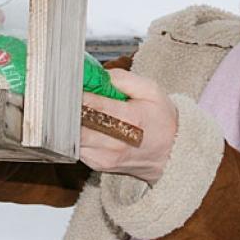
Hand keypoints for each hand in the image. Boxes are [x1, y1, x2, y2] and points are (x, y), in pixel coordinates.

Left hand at [79, 70, 177, 184]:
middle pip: (76, 123)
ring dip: (69, 122)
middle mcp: (116, 142)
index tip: (70, 83)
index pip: (92, 104)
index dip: (77, 92)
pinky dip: (74, 134)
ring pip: (71, 136)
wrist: (171, 154)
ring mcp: (105, 157)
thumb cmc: (161, 120)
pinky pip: (75, 146)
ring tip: (76, 110)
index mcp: (130, 120)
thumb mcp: (151, 91)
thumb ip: (124, 79)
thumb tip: (98, 75)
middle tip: (68, 96)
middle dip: (69, 108)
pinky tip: (84, 125)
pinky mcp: (97, 164)